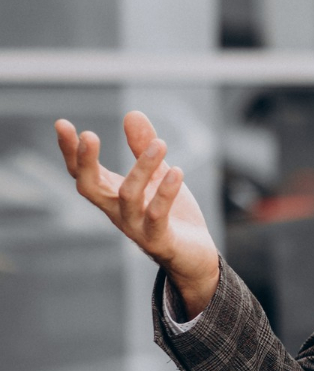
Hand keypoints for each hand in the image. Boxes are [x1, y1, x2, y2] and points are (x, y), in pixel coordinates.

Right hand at [55, 111, 219, 316]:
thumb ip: (143, 147)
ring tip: (161, 144)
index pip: (81, 172)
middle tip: (89, 134)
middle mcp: (117, 212)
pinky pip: (156, 215)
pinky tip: (177, 171)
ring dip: (142, 168)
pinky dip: (165, 192)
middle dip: (85, 162)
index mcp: (112, 195)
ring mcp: (135, 227)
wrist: (193, 257)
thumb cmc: (172, 216)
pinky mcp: (158, 240)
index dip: (70, 151)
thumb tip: (131, 113)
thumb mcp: (158, 175)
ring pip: (128, 196)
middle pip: (89, 187)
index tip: (62, 123)